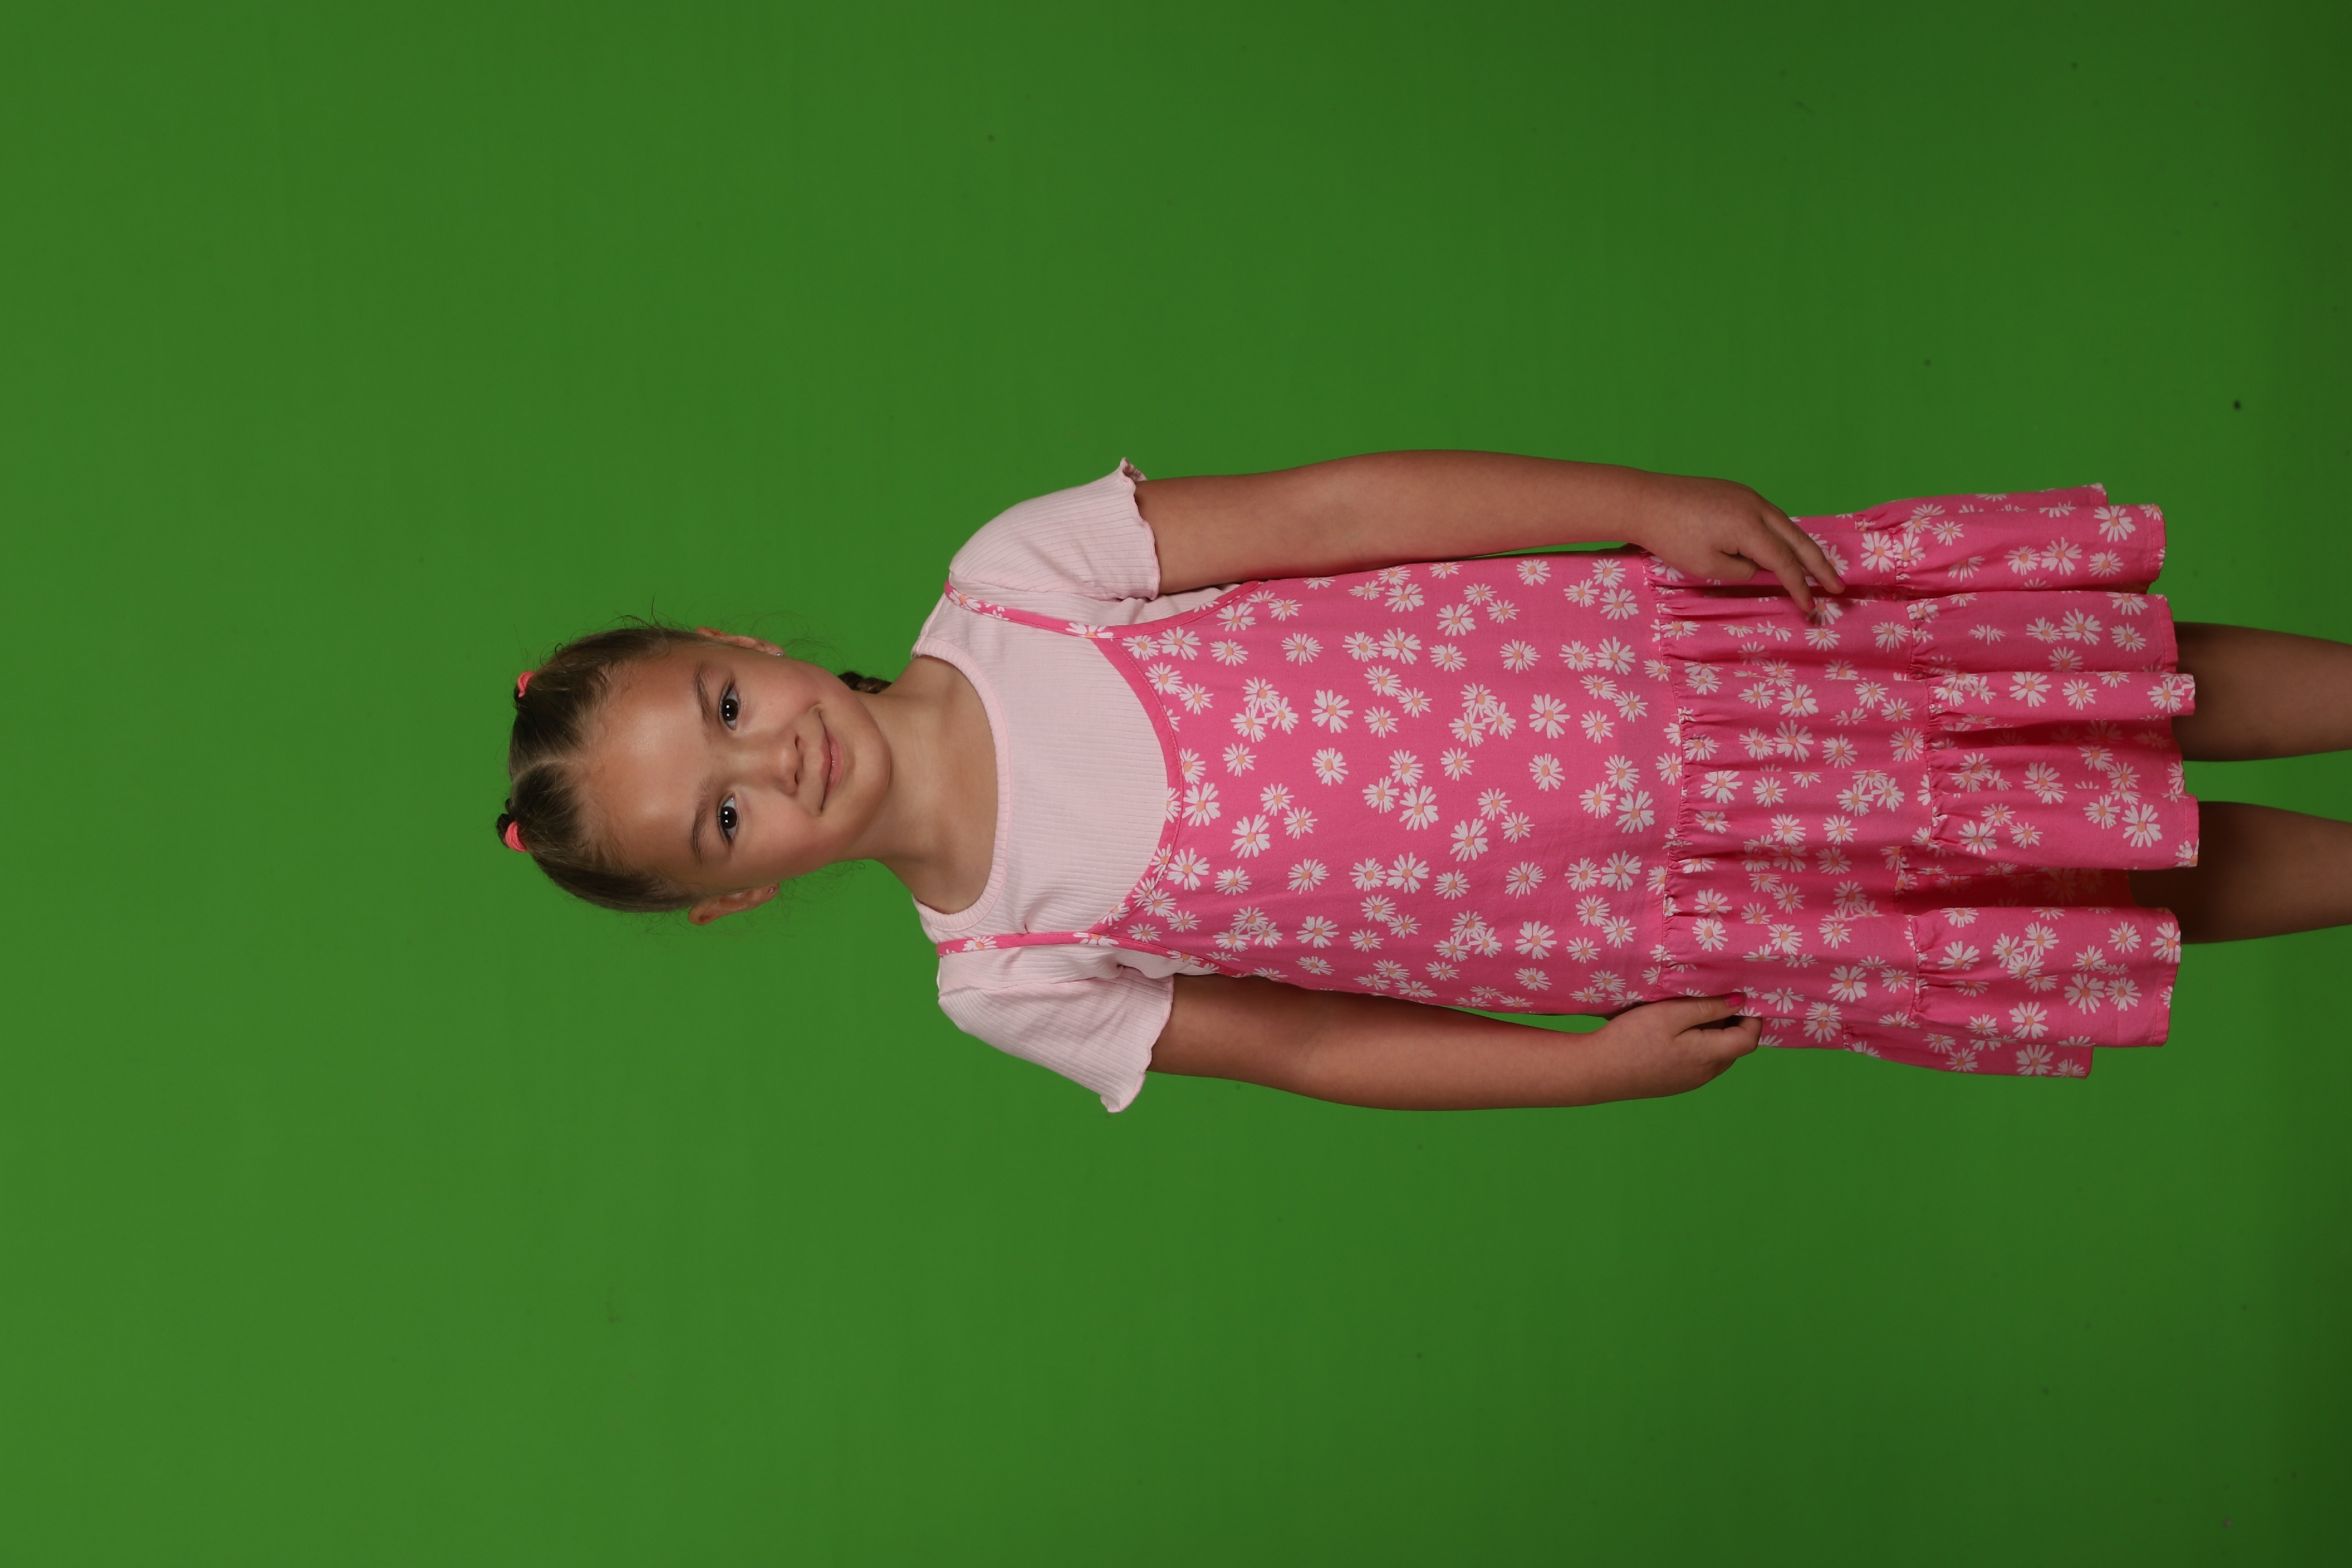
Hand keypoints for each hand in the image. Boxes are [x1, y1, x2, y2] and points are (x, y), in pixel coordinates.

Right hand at [1585, 995, 1761, 1099]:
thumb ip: (1708, 1008)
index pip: (1749, 1039)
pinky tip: (1674, 1033)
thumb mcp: (1670, 1014)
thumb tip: (1741, 1002)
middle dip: (1731, 1022)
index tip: (1740, 995)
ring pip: (1717, 1054)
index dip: (1752, 1017)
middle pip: (1734, 1047)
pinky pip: (1699, 1062)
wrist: (1597, 1071)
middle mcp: (1706, 1074)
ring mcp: (1690, 1082)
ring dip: (1713, 1033)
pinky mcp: (1675, 1084)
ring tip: (1688, 1012)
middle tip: (1710, 997)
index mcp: (1709, 1056)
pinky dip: (1698, 1044)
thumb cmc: (1632, 1038)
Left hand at [1625, 474, 1843, 612]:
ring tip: (1819, 570)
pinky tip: (1786, 548)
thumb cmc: (1671, 537)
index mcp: (1750, 527)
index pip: (1784, 562)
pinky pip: (1769, 516)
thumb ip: (1741, 571)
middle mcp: (1756, 506)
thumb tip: (1759, 568)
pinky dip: (1783, 534)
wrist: (1644, 500)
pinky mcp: (1736, 492)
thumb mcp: (1707, 566)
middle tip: (1838, 586)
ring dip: (1804, 548)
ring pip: (1785, 525)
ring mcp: (1747, 496)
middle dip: (1820, 565)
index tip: (1810, 606)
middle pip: (1797, 539)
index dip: (1800, 586)